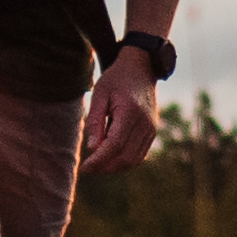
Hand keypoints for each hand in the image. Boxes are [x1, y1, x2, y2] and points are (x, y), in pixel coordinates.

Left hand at [81, 55, 164, 178]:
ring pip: (134, 160)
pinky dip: (124, 162)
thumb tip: (92, 148)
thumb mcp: (100, 94)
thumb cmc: (116, 80)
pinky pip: (139, 155)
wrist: (141, 69)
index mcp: (130, 112)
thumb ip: (95, 121)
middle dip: (105, 167)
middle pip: (125, 157)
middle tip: (88, 168)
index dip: (99, 160)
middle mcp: (145, 123)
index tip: (85, 167)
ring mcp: (151, 129)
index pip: (115, 145)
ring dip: (114, 167)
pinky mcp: (152, 133)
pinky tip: (110, 159)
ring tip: (97, 165)